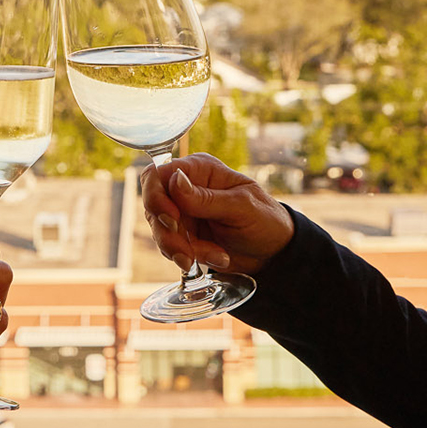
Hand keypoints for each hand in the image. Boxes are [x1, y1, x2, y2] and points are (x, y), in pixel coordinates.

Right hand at [142, 153, 294, 276]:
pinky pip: (170, 247)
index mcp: (199, 170)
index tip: (171, 219)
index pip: (158, 174)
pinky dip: (189, 257)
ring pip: (159, 230)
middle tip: (188, 252)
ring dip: (181, 249)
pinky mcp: (183, 236)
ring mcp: (182, 213)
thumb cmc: (264, 220)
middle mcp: (185, 189)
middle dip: (168, 233)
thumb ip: (205, 198)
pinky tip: (217, 257)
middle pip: (153, 205)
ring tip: (216, 256)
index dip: (156, 196)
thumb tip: (174, 179)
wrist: (273, 253)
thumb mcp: (240, 207)